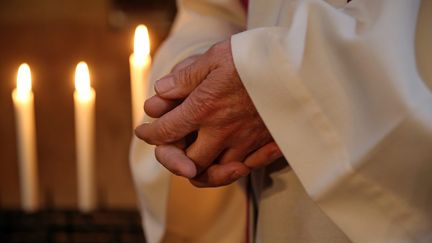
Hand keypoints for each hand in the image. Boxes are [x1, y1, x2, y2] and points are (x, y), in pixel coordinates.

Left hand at [136, 40, 281, 186]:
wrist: (299, 64)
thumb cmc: (254, 57)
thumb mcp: (215, 57)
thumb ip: (185, 78)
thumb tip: (160, 92)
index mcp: (205, 108)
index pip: (166, 131)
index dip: (150, 134)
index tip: (145, 132)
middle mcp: (223, 131)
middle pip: (190, 162)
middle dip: (175, 160)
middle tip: (172, 150)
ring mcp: (247, 141)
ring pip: (218, 171)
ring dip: (204, 169)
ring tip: (199, 160)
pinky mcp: (268, 144)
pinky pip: (248, 167)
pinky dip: (235, 167)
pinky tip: (232, 158)